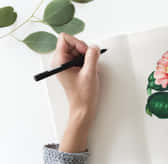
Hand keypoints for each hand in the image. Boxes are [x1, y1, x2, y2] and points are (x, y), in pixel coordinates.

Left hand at [51, 33, 100, 152]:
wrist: (83, 108)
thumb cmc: (83, 94)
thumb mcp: (90, 73)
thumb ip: (92, 56)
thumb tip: (95, 46)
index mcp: (59, 61)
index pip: (65, 38)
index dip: (78, 42)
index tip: (85, 52)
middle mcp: (60, 61)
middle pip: (73, 43)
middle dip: (84, 50)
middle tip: (89, 62)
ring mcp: (66, 65)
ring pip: (78, 49)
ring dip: (87, 56)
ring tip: (89, 69)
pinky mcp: (72, 68)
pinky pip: (80, 57)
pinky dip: (87, 61)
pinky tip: (89, 71)